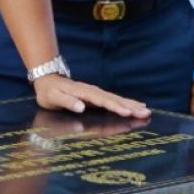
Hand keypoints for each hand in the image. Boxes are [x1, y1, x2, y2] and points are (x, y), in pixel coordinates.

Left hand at [32, 74, 150, 118]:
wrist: (47, 80)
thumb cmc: (49, 92)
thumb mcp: (52, 97)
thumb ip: (66, 101)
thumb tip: (81, 107)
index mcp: (83, 92)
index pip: (101, 101)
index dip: (115, 107)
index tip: (128, 113)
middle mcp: (92, 91)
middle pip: (113, 99)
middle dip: (129, 106)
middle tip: (146, 113)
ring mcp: (95, 92)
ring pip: (116, 99)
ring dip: (131, 104)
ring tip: (146, 111)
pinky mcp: (97, 96)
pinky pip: (114, 99)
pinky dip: (126, 102)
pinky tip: (137, 105)